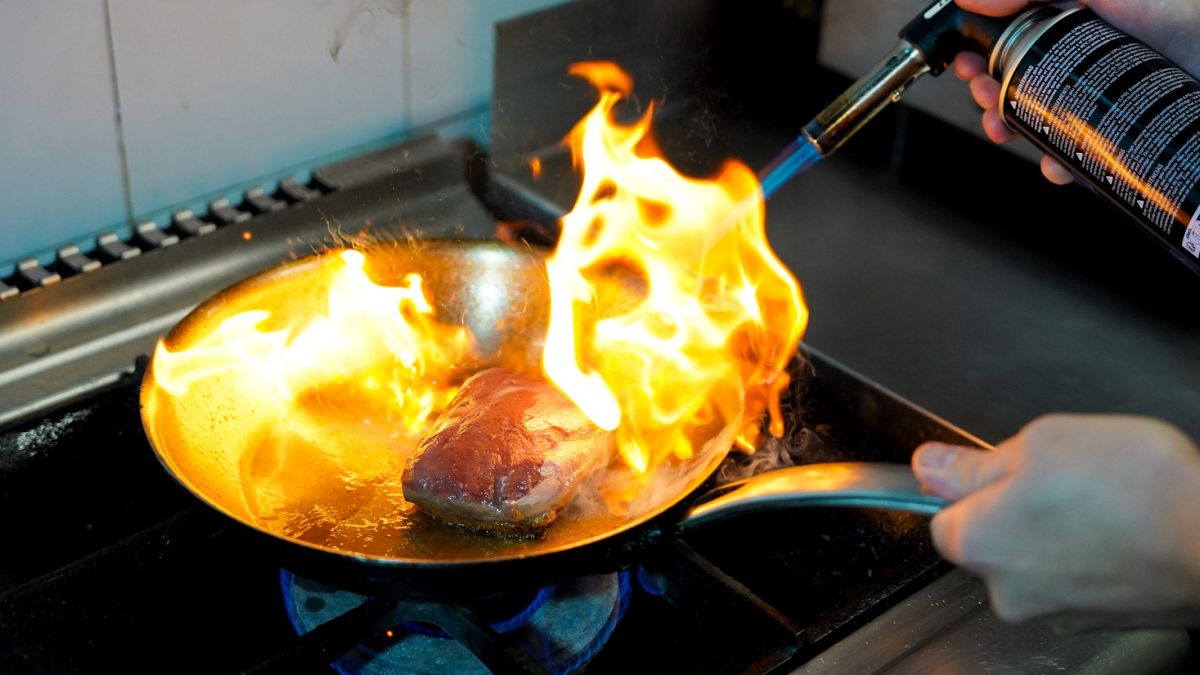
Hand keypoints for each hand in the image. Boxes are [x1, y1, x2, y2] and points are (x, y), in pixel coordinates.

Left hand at [912, 414, 1199, 627]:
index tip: (997, 469)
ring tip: (1103, 500)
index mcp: (978, 542)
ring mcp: (1057, 612)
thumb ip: (975, 463)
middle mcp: (1009, 590)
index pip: (942, 517)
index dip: (970, 487)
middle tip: (1061, 476)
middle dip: (1017, 509)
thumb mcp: (1040, 443)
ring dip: (1057, 532)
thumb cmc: (1134, 486)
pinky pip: (1079, 578)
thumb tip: (930, 466)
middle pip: (992, 542)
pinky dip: (1093, 554)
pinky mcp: (1101, 620)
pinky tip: (1123, 527)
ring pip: (1038, 560)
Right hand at [953, 0, 1199, 184]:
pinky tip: (1054, 161)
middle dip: (988, 94)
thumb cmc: (1181, 20)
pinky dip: (1055, 164)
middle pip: (1014, 83)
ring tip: (1006, 128)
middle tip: (984, 93)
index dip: (980, 52)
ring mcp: (1096, 102)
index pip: (1011, 40)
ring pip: (1036, 123)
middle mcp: (1082, 65)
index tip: (964, 61)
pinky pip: (1073, 157)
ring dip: (1009, 130)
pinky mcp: (1112, 138)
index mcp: (1074, 27)